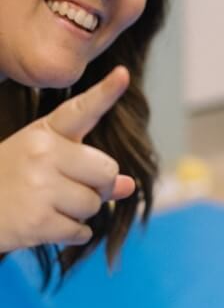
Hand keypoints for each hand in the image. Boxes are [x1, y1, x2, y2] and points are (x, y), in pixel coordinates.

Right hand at [0, 66, 135, 251]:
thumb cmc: (10, 182)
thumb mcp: (42, 162)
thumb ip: (87, 169)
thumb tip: (128, 185)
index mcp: (44, 133)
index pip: (80, 111)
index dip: (106, 92)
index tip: (124, 73)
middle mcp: (43, 154)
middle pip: (107, 172)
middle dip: (97, 187)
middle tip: (68, 190)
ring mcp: (40, 187)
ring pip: (94, 205)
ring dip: (80, 213)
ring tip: (49, 206)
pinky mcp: (38, 221)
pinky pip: (81, 231)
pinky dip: (71, 234)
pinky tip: (45, 224)